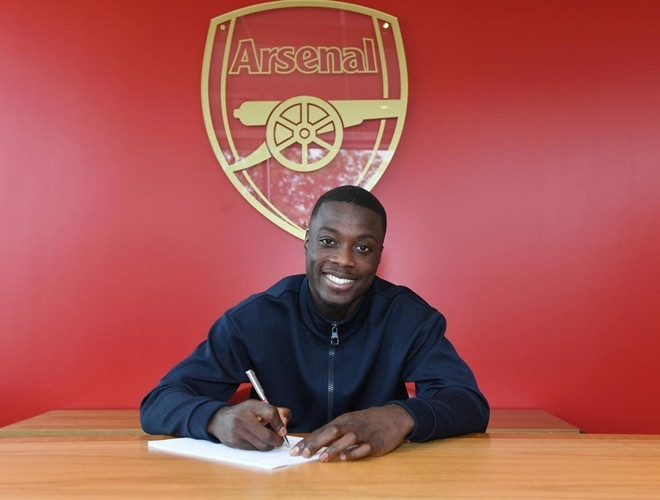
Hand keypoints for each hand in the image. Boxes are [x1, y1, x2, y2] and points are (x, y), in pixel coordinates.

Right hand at [207, 400, 290, 450]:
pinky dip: (260, 447)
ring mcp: (238, 433)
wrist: (219, 420)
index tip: (283, 430)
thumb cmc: (243, 413)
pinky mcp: (235, 444)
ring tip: (270, 440)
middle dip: (278, 440)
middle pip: (267, 436)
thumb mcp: (257, 406)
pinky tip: (259, 441)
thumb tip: (285, 427)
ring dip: (270, 445)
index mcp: (251, 407)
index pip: (271, 413)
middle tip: (280, 440)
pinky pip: (254, 449)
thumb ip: (274, 413)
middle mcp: (244, 419)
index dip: (280, 423)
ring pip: (262, 445)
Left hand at [290, 405, 413, 461]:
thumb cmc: (369, 421)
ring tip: (321, 458)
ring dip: (333, 449)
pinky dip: (354, 453)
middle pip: (332, 432)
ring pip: (347, 439)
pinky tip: (345, 458)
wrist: (395, 417)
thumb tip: (315, 443)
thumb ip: (335, 432)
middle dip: (316, 443)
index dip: (309, 440)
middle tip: (304, 454)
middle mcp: (352, 425)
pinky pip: (363, 447)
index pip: (322, 430)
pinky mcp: (376, 442)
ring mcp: (364, 433)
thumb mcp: (351, 421)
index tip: (296, 450)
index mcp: (344, 420)